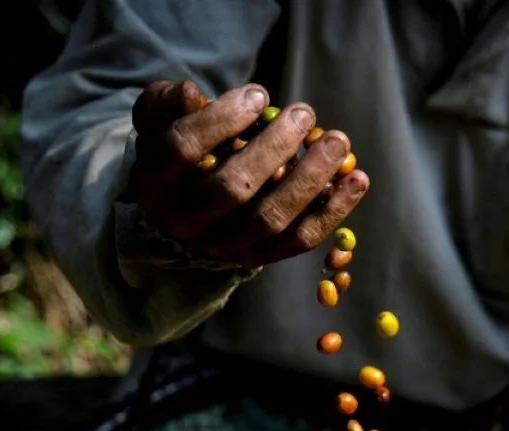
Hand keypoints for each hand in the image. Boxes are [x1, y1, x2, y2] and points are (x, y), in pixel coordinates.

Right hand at [127, 80, 368, 268]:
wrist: (185, 210)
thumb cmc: (179, 153)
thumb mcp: (160, 121)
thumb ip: (168, 101)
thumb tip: (194, 93)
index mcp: (152, 184)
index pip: (183, 149)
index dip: (222, 119)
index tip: (258, 94)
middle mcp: (184, 222)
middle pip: (232, 188)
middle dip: (274, 147)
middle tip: (304, 113)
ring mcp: (223, 247)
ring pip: (270, 217)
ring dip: (310, 178)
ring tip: (337, 141)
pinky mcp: (258, 258)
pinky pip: (299, 240)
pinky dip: (333, 211)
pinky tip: (356, 180)